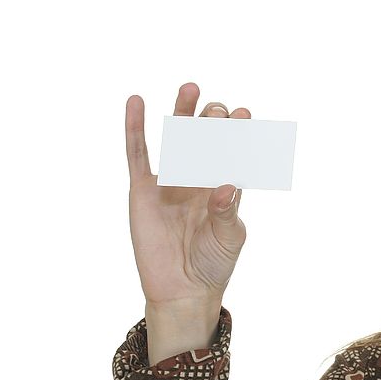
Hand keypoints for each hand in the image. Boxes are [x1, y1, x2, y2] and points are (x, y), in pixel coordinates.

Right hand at [125, 82, 248, 308]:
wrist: (183, 290)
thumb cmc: (213, 264)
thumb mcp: (228, 237)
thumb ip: (227, 210)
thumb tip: (224, 184)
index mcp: (223, 186)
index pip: (232, 152)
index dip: (238, 134)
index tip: (244, 115)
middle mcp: (197, 179)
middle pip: (205, 140)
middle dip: (213, 123)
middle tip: (219, 110)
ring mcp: (170, 182)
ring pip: (175, 141)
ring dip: (183, 114)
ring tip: (191, 89)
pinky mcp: (142, 191)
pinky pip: (137, 155)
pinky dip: (136, 129)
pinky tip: (137, 102)